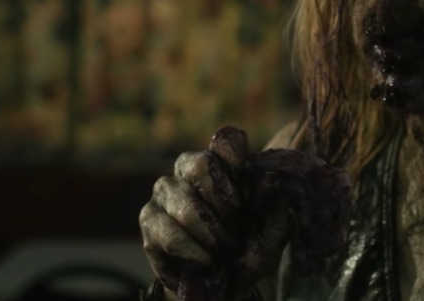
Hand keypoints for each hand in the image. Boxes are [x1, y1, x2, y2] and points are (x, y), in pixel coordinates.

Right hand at [140, 127, 290, 300]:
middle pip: (200, 165)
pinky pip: (171, 234)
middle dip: (225, 205)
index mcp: (222, 161)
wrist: (224, 282)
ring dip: (212, 236)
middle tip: (238, 230)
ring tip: (225, 252)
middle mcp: (188, 168)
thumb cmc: (250, 247)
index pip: (227, 141)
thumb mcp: (273, 231)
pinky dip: (194, 252)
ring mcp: (165, 192)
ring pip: (187, 206)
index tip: (249, 192)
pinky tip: (206, 262)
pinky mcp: (149, 220)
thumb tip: (270, 181)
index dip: (238, 161)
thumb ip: (275, 207)